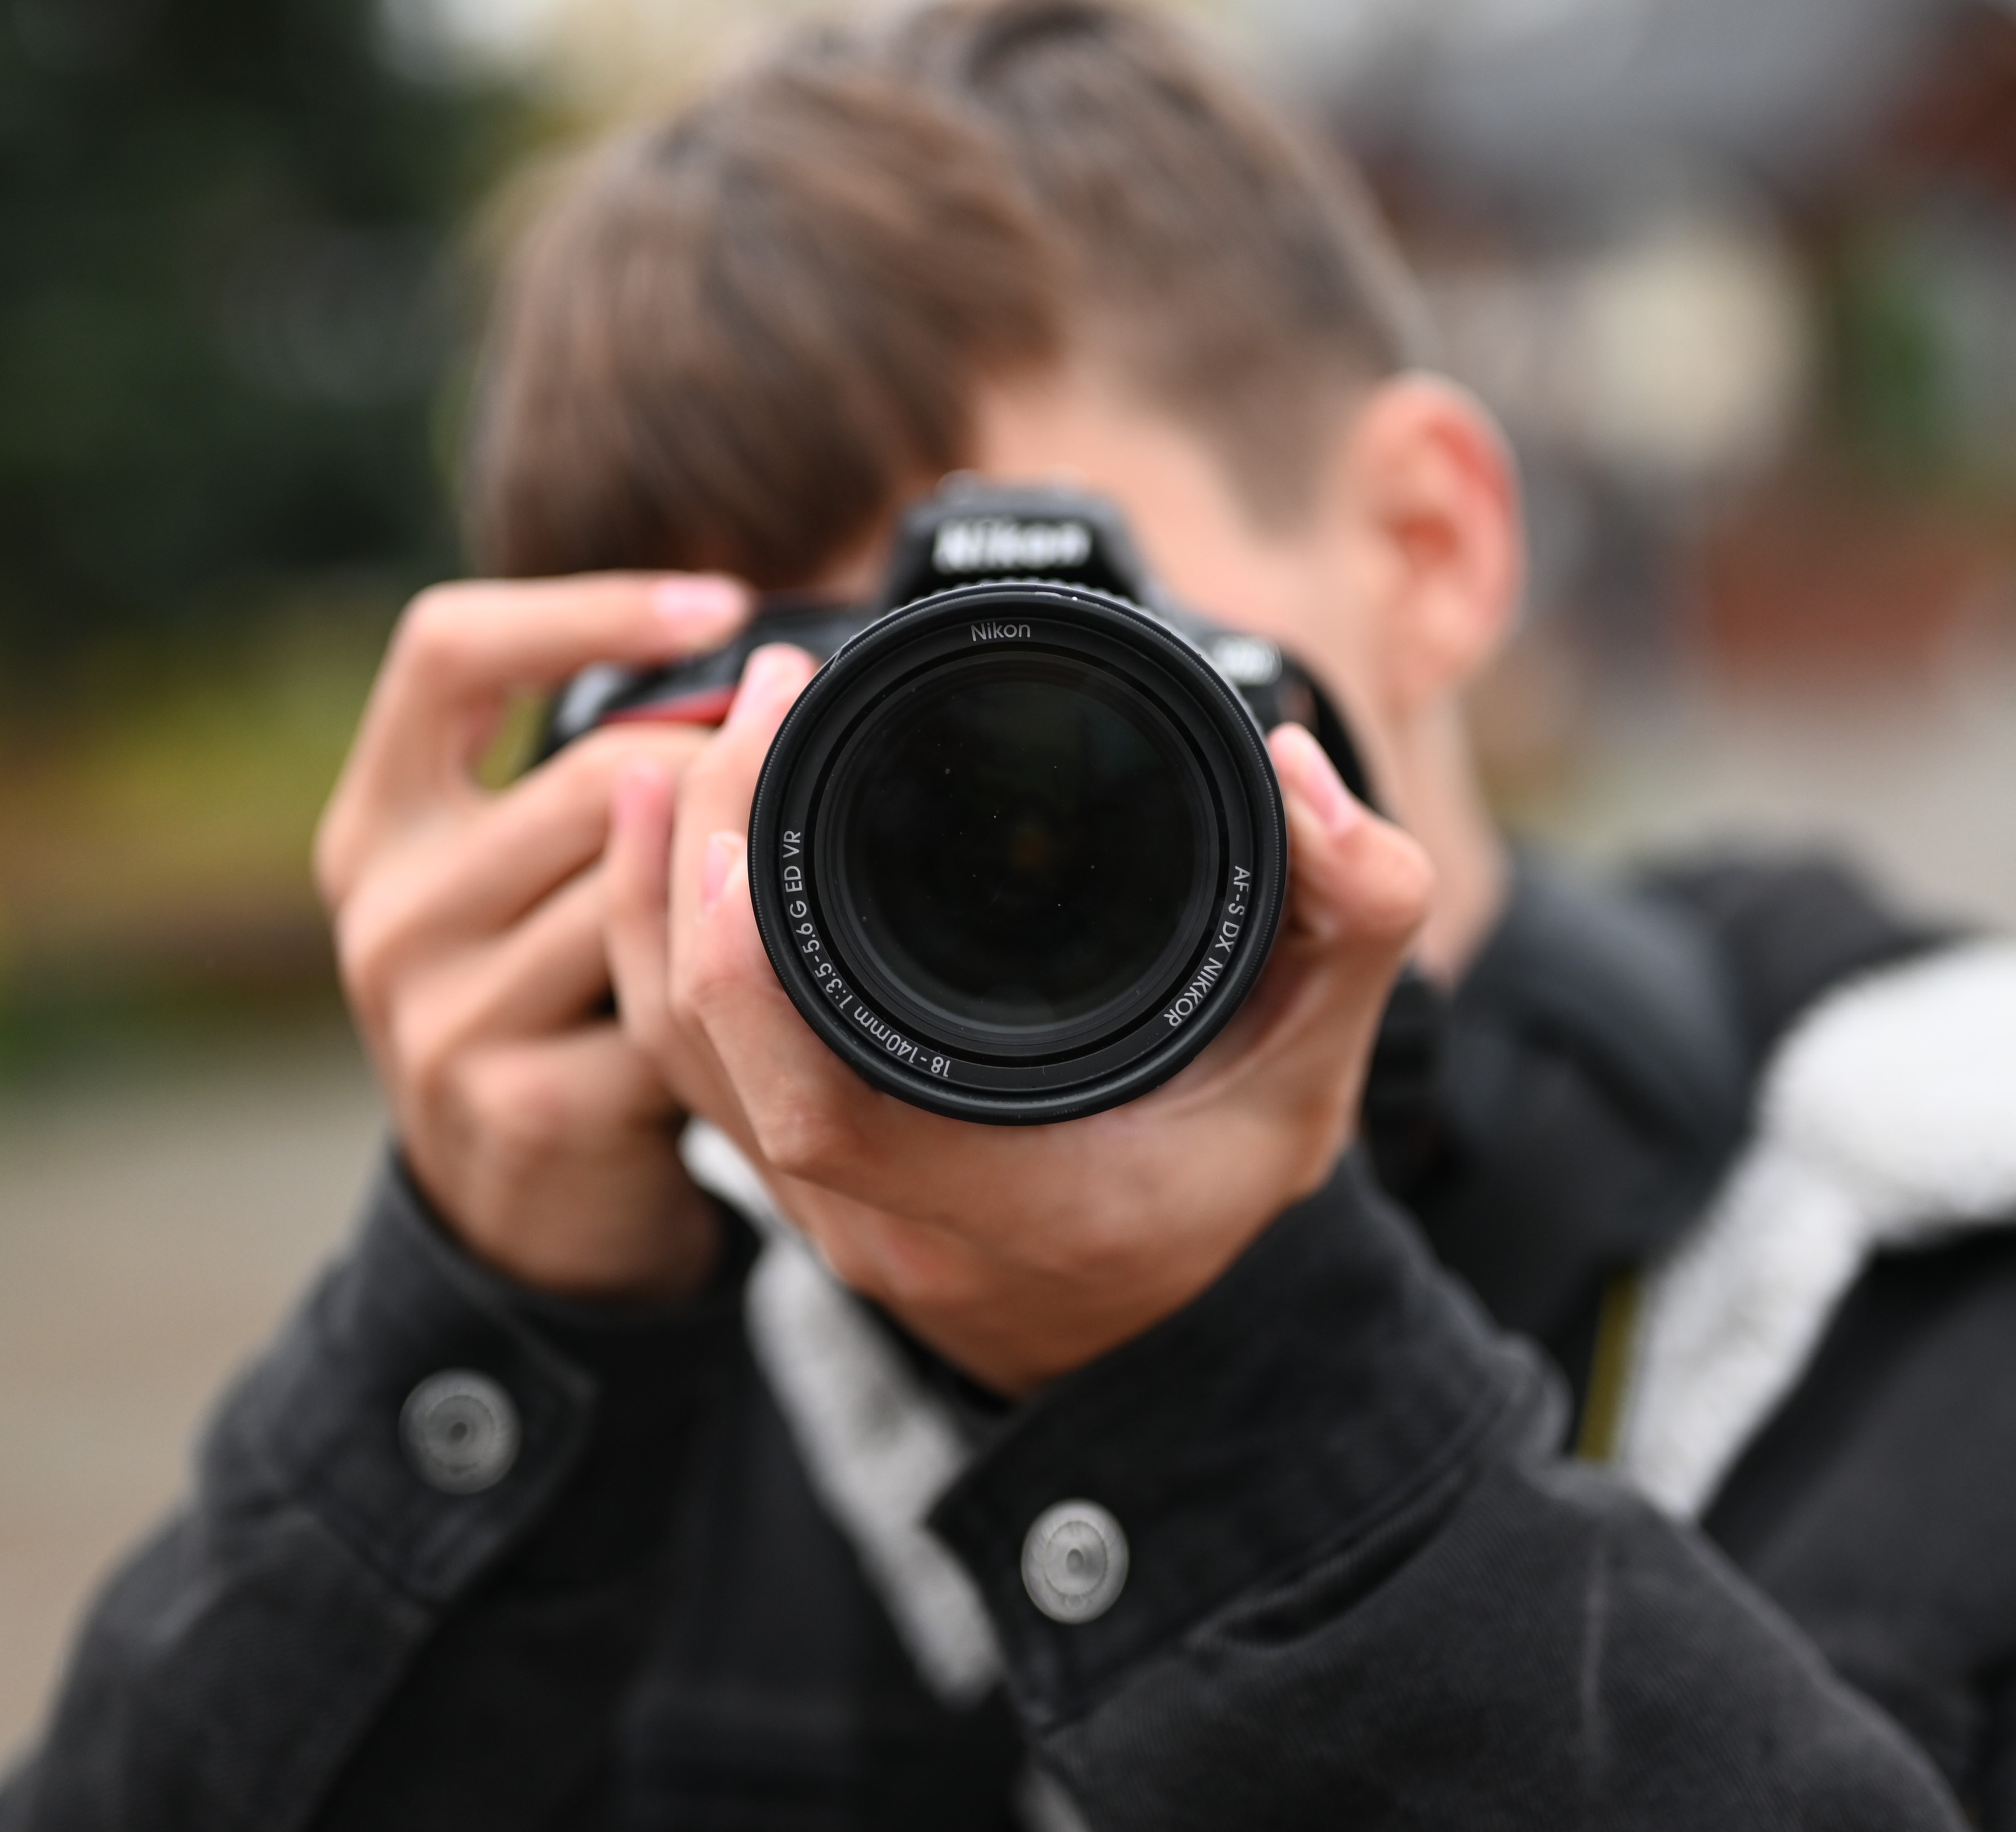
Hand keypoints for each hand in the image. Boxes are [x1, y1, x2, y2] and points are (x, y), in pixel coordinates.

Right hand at [314, 573, 753, 1299]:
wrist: (516, 1209)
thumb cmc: (546, 996)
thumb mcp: (517, 872)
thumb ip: (574, 766)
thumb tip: (738, 647)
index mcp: (375, 825)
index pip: (446, 649)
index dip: (585, 607)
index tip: (719, 602)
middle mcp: (385, 912)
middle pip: (590, 774)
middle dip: (715, 769)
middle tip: (797, 776)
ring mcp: (440, 1017)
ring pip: (638, 889)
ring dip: (726, 887)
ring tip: (772, 897)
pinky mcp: (520, 1104)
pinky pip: (669, 1010)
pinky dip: (727, 1000)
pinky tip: (755, 1004)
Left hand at [601, 646, 1434, 1393]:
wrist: (1168, 1321)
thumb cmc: (1232, 1180)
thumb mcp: (1328, 1055)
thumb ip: (1357, 911)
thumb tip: (1301, 768)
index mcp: (1020, 1199)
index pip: (826, 1112)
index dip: (751, 977)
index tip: (748, 813)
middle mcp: (894, 1219)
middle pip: (720, 1056)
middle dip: (700, 864)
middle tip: (757, 693)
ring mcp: (827, 1209)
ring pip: (679, 1058)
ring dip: (658, 897)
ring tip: (687, 738)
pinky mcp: (797, 1178)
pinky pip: (687, 1064)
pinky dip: (662, 945)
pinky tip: (671, 835)